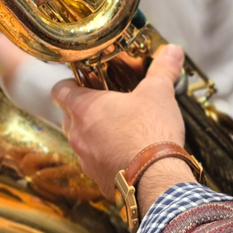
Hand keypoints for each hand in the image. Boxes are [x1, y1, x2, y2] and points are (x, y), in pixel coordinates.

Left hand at [51, 45, 189, 202]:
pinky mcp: (98, 180)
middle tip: (107, 104)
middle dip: (84, 111)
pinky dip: (107, 159)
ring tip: (120, 131)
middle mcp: (78, 135)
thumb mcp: (159, 93)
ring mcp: (86, 160)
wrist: (157, 179)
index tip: (82, 81)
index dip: (68, 83)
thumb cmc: (150, 133)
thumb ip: (162, 70)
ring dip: (96, 136)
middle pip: (69, 117)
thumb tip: (172, 51)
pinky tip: (127, 155)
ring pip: (82, 143)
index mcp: (85, 108)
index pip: (59, 91)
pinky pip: (96, 165)